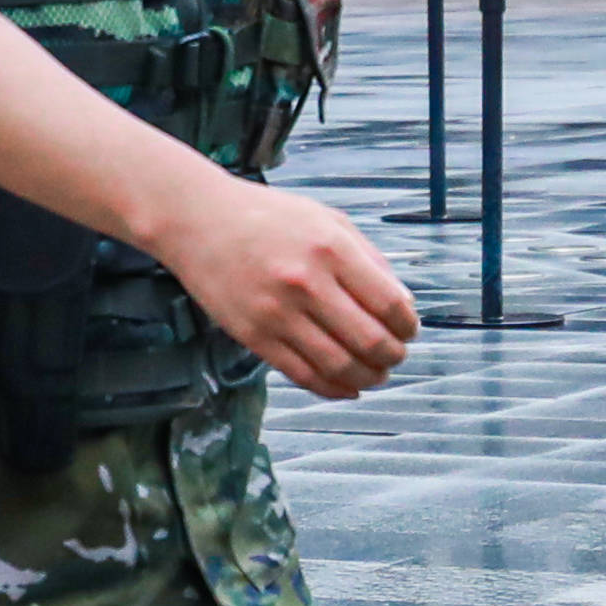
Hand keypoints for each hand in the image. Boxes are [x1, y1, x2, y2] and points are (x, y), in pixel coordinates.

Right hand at [153, 177, 419, 400]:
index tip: (408, 330)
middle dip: (393, 357)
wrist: (198, 219)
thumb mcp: (328, 219)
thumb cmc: (267, 216)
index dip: (408, 326)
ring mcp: (277, 312)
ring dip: (367, 378)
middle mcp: (306, 282)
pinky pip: (302, 375)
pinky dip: (333, 389)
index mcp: (331, 248)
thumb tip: (405, 305)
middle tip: (395, 356)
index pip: (390, 303)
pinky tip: (346, 387)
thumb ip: (370, 259)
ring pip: (339, 366)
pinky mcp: (253, 335)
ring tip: (374, 375)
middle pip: (370, 341)